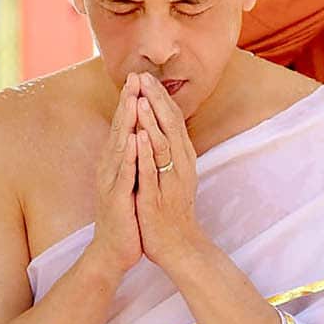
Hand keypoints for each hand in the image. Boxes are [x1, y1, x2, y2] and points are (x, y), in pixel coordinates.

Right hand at [89, 74, 142, 276]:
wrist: (114, 251)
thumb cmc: (125, 216)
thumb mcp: (130, 182)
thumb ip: (132, 159)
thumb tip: (140, 135)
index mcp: (115, 163)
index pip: (124, 127)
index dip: (130, 102)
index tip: (139, 77)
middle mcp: (109, 168)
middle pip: (119, 130)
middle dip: (127, 102)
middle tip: (134, 76)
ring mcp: (111, 184)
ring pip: (119, 148)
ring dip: (126, 123)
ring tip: (133, 99)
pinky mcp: (116, 201)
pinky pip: (124, 175)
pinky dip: (129, 157)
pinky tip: (135, 141)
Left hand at [134, 72, 204, 270]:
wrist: (179, 246)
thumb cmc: (172, 210)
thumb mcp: (173, 176)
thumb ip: (169, 153)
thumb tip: (162, 131)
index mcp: (182, 159)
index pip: (172, 122)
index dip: (159, 98)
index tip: (146, 78)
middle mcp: (180, 165)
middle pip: (170, 126)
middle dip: (155, 100)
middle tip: (142, 77)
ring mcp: (170, 180)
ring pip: (163, 144)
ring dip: (152, 120)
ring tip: (140, 97)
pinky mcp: (158, 196)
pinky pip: (153, 171)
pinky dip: (147, 152)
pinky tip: (140, 135)